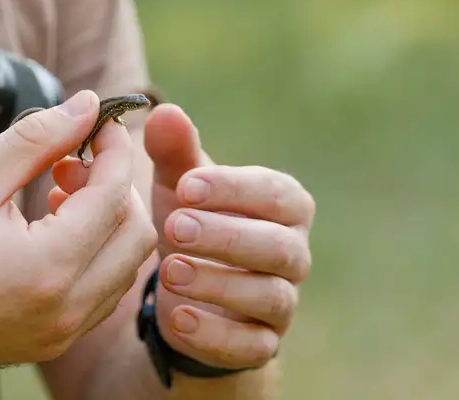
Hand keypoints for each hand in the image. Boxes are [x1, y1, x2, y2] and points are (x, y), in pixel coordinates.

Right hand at [0, 90, 157, 380]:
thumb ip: (37, 138)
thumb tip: (86, 106)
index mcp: (47, 269)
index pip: (114, 194)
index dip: (115, 148)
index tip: (101, 122)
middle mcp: (66, 310)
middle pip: (136, 233)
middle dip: (118, 183)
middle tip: (77, 157)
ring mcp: (62, 332)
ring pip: (125, 263)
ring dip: (109, 216)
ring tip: (63, 188)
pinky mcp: (53, 339)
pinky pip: (104, 288)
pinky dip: (97, 248)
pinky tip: (58, 223)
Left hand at [143, 104, 314, 371]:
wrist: (191, 286)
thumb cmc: (193, 218)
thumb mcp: (181, 184)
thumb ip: (176, 150)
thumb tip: (165, 112)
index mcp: (284, 204)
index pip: (274, 192)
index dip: (232, 189)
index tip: (185, 185)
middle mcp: (293, 251)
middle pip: (277, 246)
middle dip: (225, 236)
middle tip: (174, 225)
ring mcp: (283, 300)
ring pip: (269, 296)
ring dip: (218, 283)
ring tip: (168, 269)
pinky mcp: (263, 343)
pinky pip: (251, 345)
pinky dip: (215, 333)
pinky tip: (176, 316)